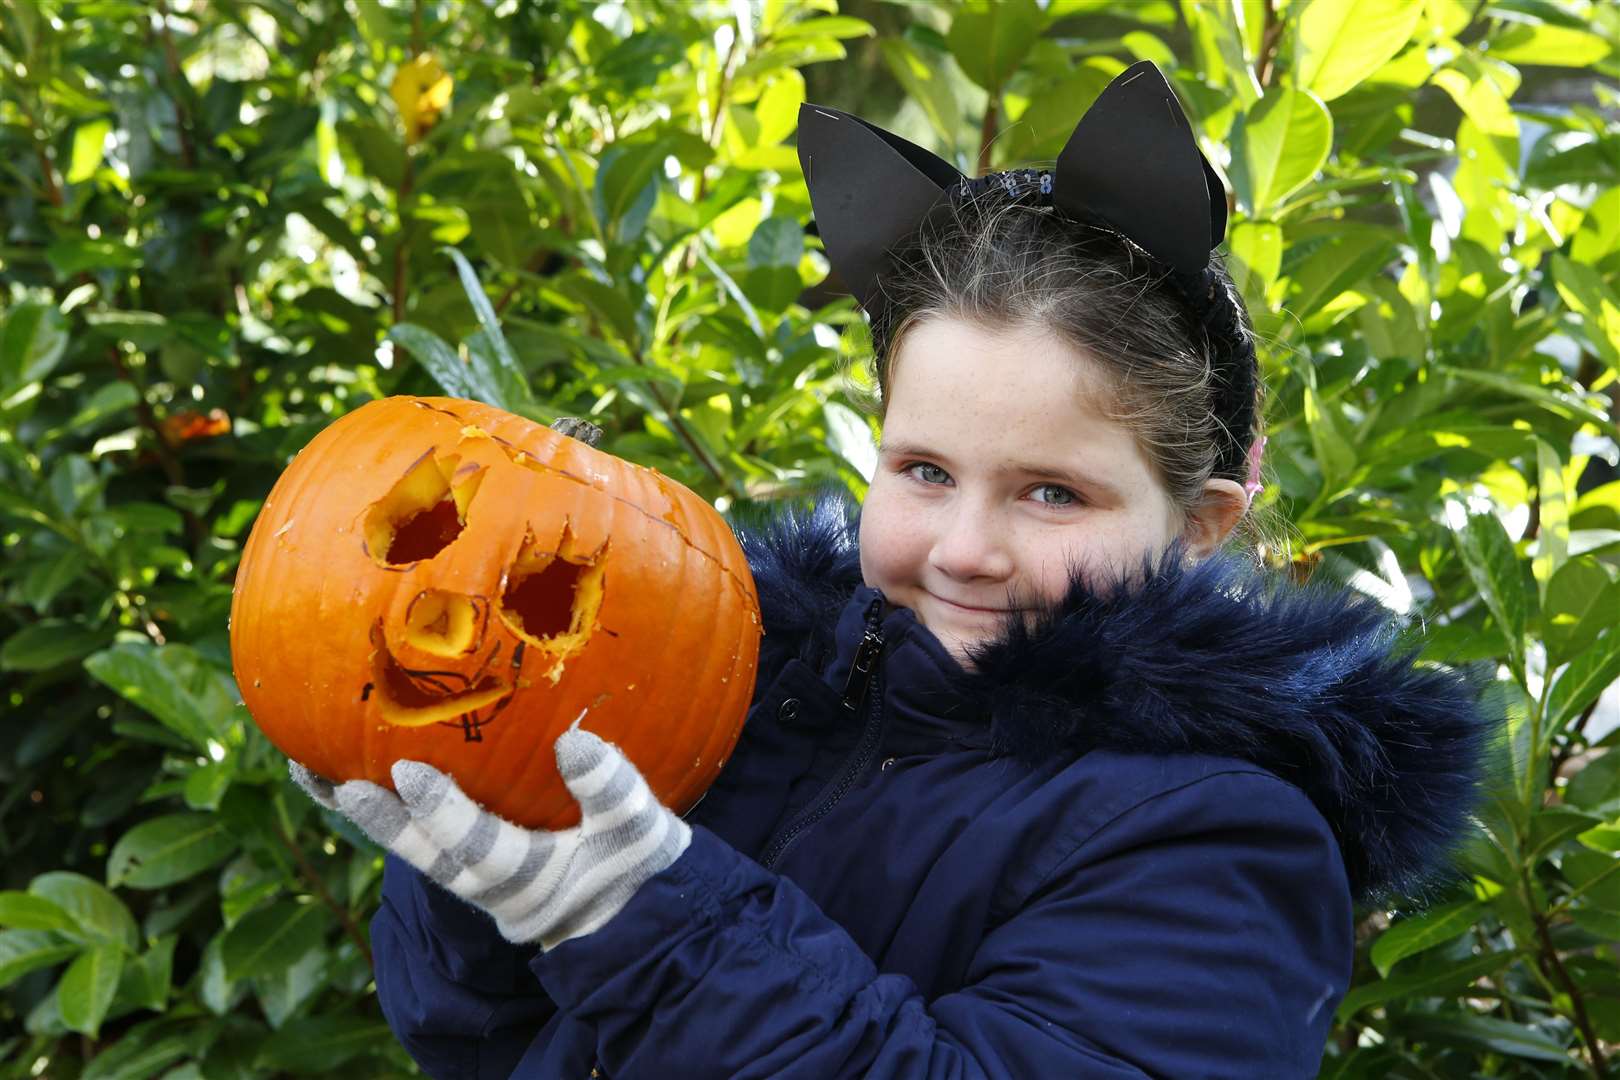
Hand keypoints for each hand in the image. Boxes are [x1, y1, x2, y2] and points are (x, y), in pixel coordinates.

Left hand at [290, 719, 691, 950]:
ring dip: (368, 816)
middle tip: (337, 784)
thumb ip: (612, 789)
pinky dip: (386, 811)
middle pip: (428, 860)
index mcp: (533, 881)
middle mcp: (494, 889)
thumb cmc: (640, 860)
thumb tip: (573, 742)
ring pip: (415, 853)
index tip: (407, 772)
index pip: (480, 850)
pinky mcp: (471, 868)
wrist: (635, 908)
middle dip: (383, 823)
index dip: (443, 813)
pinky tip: (344, 773)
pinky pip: (420, 841)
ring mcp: (477, 882)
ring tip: (312, 771)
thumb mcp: (641, 827)